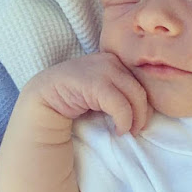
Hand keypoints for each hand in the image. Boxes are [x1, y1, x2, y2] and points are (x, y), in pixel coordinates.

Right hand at [27, 52, 152, 135]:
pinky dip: (124, 120)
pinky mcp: (94, 82)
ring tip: (128, 131)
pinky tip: (118, 130)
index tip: (141, 120)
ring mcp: (103, 69)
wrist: (44, 99)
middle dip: (143, 113)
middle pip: (141, 89)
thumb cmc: (77, 97)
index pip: (142, 81)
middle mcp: (111, 60)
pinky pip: (120, 104)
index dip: (146, 103)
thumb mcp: (104, 90)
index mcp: (116, 60)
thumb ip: (121, 90)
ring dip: (135, 119)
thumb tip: (147, 106)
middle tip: (137, 130)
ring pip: (134, 96)